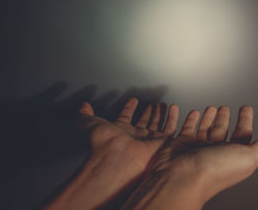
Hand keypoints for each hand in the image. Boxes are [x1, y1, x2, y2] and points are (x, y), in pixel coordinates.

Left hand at [45, 98, 178, 209]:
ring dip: (161, 114)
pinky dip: (173, 119)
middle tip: (154, 104)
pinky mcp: (161, 143)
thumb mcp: (88, 122)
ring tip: (164, 105)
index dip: (129, 108)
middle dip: (149, 112)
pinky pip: (170, 129)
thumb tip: (83, 106)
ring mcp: (147, 140)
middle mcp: (134, 137)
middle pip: (144, 122)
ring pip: (157, 125)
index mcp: (119, 131)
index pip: (126, 117)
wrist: (116, 156)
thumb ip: (86, 114)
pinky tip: (174, 109)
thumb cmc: (102, 143)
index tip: (133, 100)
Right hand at [122, 106, 257, 209]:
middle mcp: (216, 152)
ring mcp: (198, 148)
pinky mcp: (182, 144)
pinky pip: (188, 128)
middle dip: (225, 118)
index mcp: (233, 156)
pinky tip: (193, 113)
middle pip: (223, 130)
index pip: (242, 134)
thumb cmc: (212, 171)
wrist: (180, 177)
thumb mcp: (247, 157)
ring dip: (210, 118)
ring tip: (212, 108)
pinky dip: (191, 120)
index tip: (246, 109)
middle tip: (226, 107)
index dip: (245, 120)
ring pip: (206, 129)